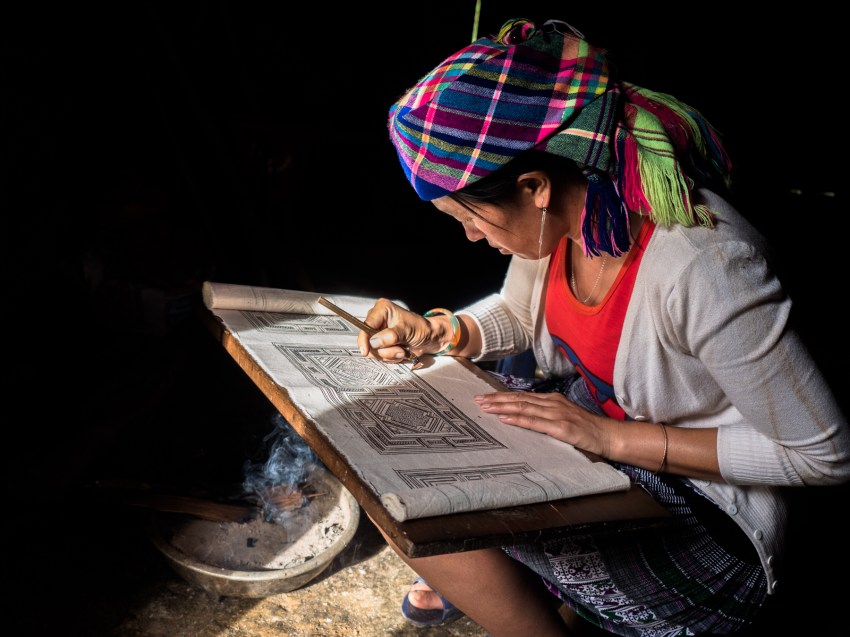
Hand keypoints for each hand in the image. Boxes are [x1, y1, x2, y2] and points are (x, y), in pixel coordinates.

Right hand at [358, 298, 433, 363]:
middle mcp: (377, 320)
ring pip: (373, 350)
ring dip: (389, 354)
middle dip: (384, 350)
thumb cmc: (420, 329)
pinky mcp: (380, 343)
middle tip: (400, 350)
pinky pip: (378, 355)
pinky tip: (399, 352)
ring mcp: (378, 333)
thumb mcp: (407, 330)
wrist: (429, 338)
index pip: (366, 325)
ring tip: (402, 351)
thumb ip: (390, 336)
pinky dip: (389, 357)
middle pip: (368, 340)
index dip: (364, 339)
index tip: (365, 351)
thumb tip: (373, 342)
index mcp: (382, 309)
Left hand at [474, 390, 607, 456]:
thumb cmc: (586, 429)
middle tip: (477, 400)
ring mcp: (556, 414)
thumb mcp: (563, 417)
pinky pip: (535, 422)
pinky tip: (505, 419)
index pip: (521, 396)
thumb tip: (524, 416)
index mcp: (551, 400)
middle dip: (496, 399)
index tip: (485, 397)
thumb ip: (545, 415)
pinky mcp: (560, 427)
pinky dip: (518, 420)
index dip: (502, 396)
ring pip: (523, 408)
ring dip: (502, 407)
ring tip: (485, 407)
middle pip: (518, 399)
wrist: (608, 435)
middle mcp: (552, 403)